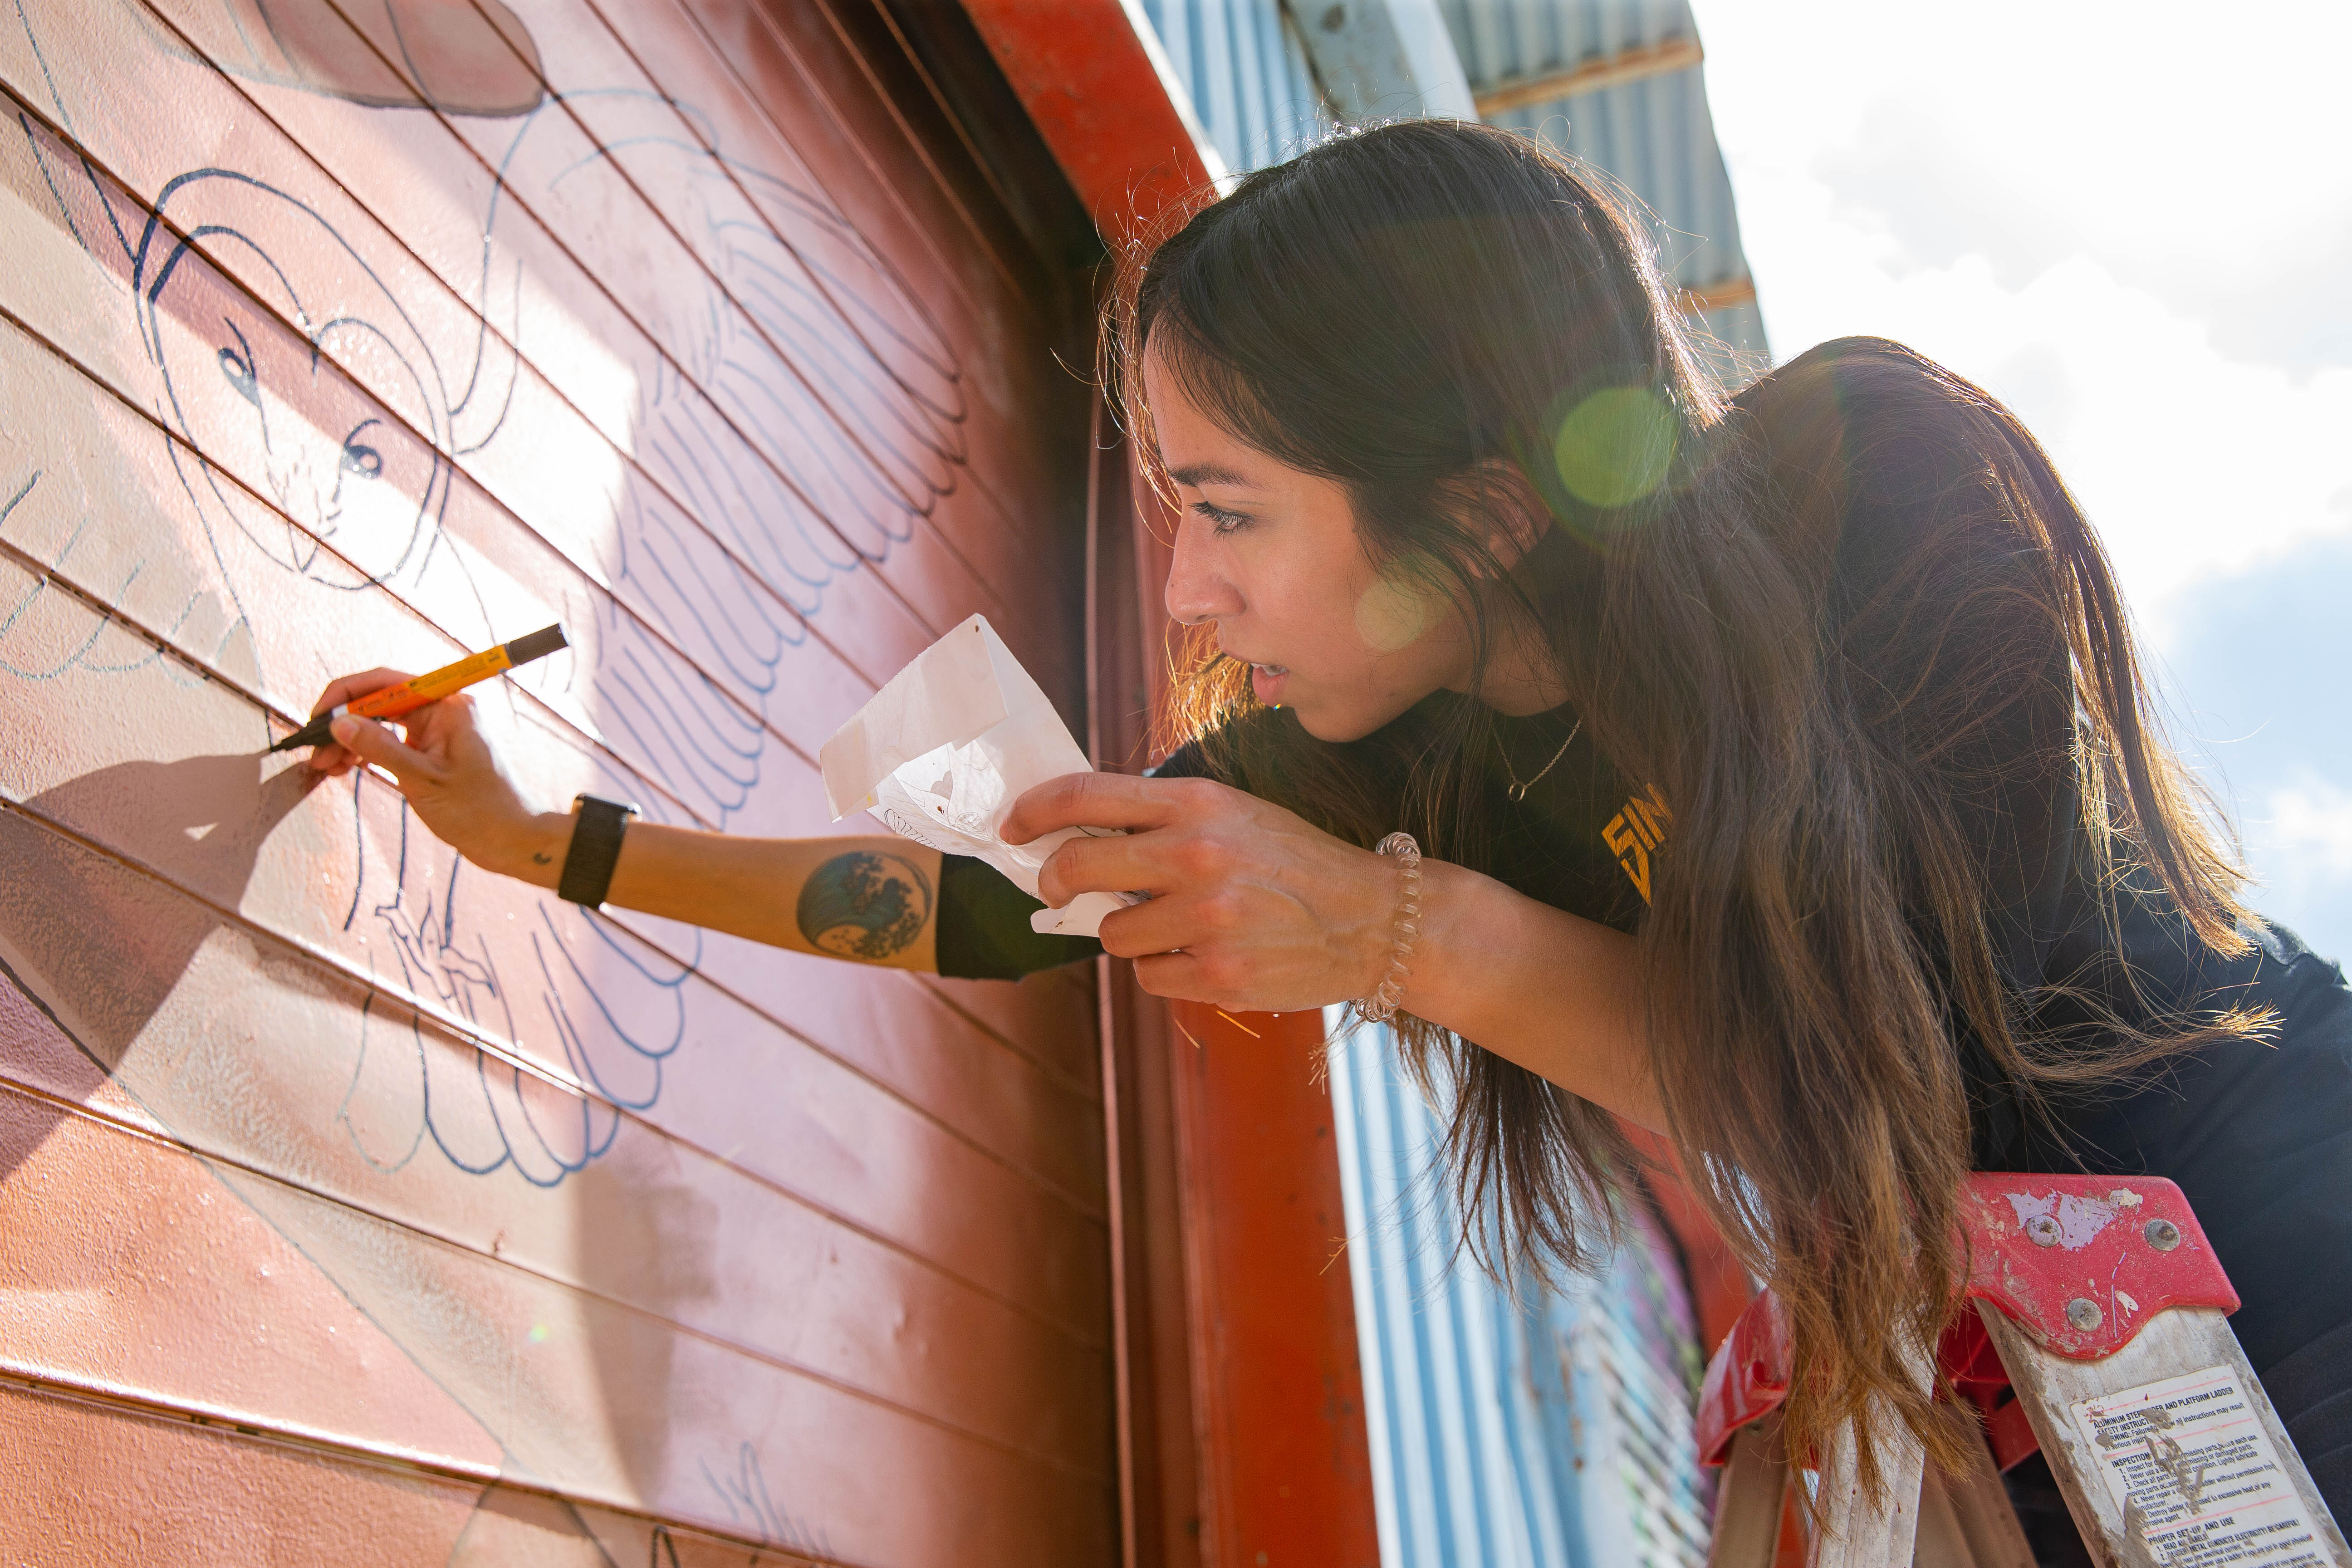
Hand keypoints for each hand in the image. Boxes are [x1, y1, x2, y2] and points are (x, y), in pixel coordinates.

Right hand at [301, 669, 569, 885]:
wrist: (510, 839)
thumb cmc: (477, 811)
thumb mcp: (422, 780)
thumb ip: (380, 748)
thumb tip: (339, 722)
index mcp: (448, 704)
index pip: (384, 683)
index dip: (344, 696)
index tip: (316, 720)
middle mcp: (443, 708)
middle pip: (378, 701)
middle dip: (342, 725)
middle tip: (314, 754)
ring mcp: (438, 727)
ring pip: (380, 721)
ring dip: (350, 741)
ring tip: (325, 767)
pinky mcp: (433, 747)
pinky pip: (391, 739)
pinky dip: (367, 752)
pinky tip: (346, 767)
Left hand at [1003, 773, 1401, 1010]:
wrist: (1372, 919)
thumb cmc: (1294, 863)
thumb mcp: (1235, 814)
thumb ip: (1163, 818)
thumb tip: (1078, 833)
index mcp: (1198, 803)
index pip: (1086, 795)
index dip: (1033, 810)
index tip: (1012, 826)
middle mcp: (1197, 856)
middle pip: (1075, 866)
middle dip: (1053, 882)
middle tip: (1057, 890)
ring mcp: (1206, 919)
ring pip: (1111, 933)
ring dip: (1127, 933)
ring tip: (1175, 926)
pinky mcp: (1217, 975)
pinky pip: (1147, 976)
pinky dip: (1164, 970)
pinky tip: (1204, 955)